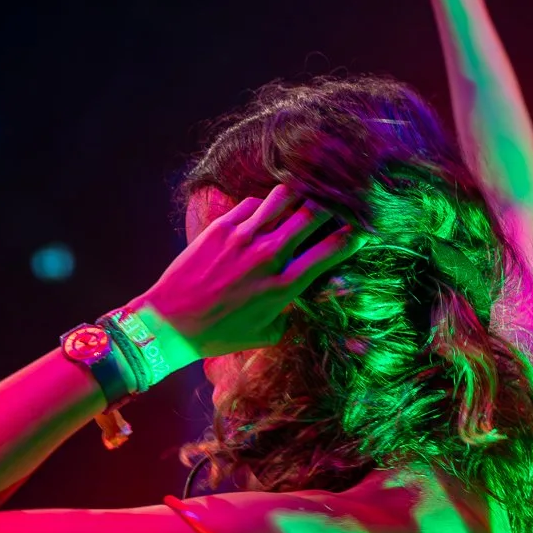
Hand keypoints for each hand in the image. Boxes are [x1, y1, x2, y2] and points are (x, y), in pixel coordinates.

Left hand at [136, 185, 358, 360]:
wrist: (171, 324)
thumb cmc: (219, 335)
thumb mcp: (266, 334)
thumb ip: (292, 313)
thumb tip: (310, 297)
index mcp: (284, 285)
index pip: (332, 248)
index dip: (353, 234)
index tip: (361, 229)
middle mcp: (269, 256)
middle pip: (314, 213)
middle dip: (330, 206)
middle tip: (335, 205)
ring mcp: (244, 237)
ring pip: (286, 197)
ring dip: (299, 196)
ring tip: (302, 200)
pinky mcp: (221, 227)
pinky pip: (254, 203)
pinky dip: (265, 205)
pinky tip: (265, 213)